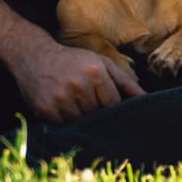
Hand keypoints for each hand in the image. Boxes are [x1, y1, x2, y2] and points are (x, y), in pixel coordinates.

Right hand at [8, 41, 145, 123]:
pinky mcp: (45, 109)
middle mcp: (78, 85)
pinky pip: (63, 126)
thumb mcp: (101, 63)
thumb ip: (125, 81)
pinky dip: (65, 121)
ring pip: (81, 122)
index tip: (109, 108)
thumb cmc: (74, 60)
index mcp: (95, 72)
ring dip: (80, 118)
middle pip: (97, 114)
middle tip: (88, 104)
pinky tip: (62, 108)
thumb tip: (146, 98)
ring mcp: (60, 98)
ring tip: (75, 104)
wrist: (35, 56)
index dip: (112, 108)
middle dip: (96, 113)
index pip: (113, 104)